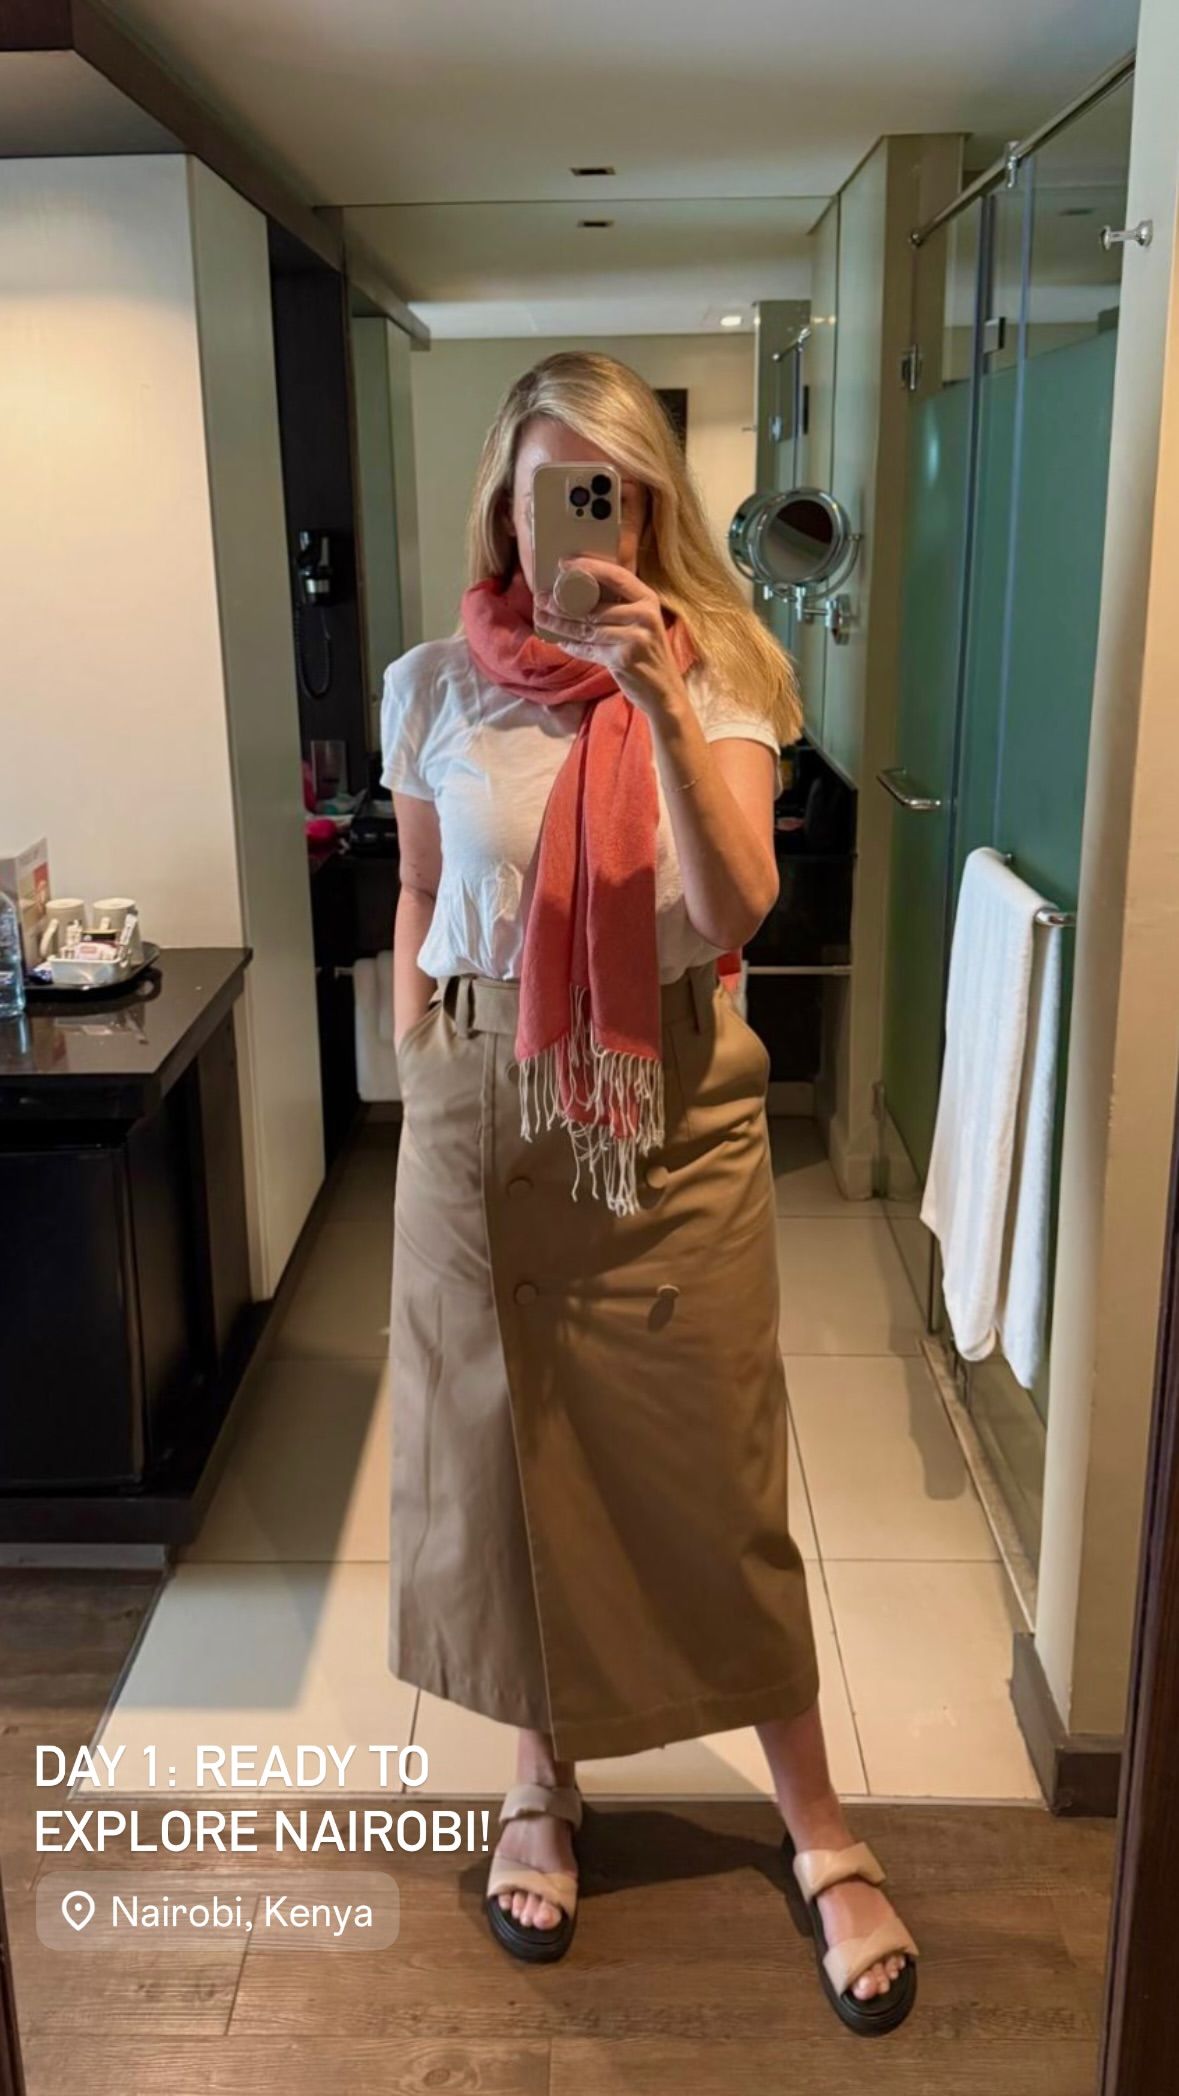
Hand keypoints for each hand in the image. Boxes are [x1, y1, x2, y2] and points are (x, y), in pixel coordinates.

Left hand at [533, 559, 685, 718]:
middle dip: (562, 603)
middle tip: (541, 599)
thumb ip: (620, 606)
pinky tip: (560, 642)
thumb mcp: (642, 622)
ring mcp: (635, 637)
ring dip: (560, 625)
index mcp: (647, 599)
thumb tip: (579, 592)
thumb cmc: (647, 652)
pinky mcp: (623, 658)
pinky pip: (589, 649)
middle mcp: (644, 614)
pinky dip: (572, 646)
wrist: (663, 690)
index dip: (587, 567)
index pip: (615, 575)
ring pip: (587, 628)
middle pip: (594, 606)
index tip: (563, 564)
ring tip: (542, 619)